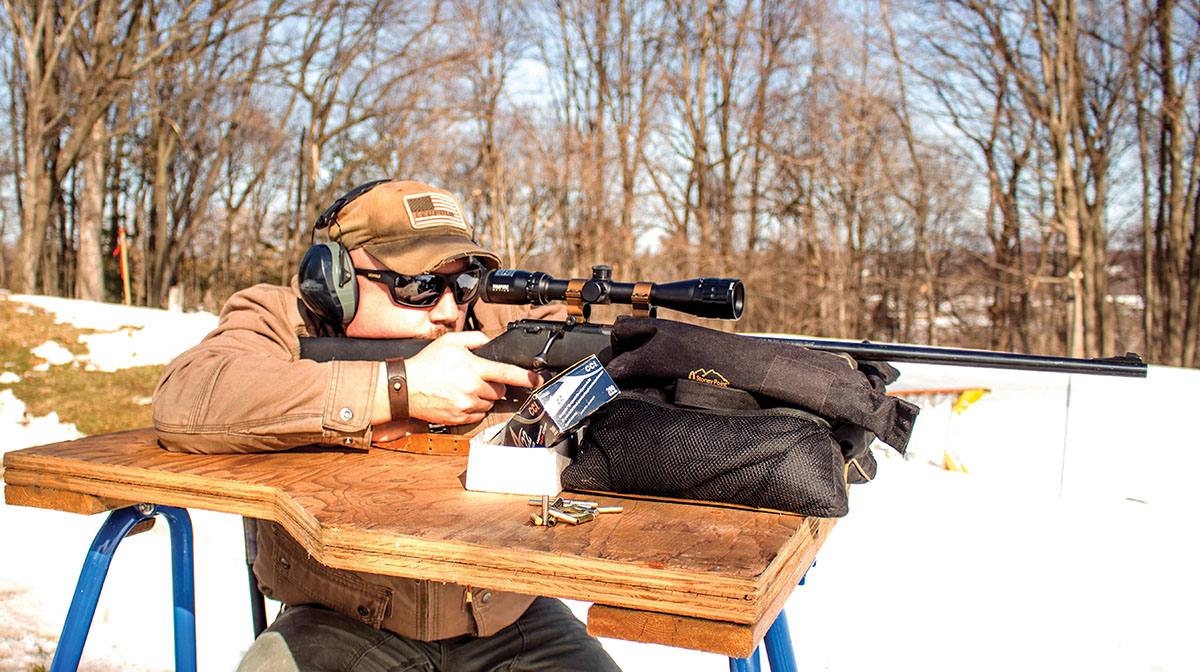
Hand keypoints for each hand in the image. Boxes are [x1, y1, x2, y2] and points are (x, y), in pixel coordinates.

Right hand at [403, 331, 539, 424]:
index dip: (525, 377)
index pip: (507, 373)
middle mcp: (473, 388)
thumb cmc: (426, 364)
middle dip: (493, 384)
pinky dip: (473, 407)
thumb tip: (489, 342)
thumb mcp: (451, 341)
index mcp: (474, 368)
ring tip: (464, 387)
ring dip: (483, 396)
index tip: (537, 379)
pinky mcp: (460, 418)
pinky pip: (477, 414)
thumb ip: (475, 338)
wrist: (405, 387)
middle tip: (476, 377)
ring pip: (489, 403)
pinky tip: (459, 398)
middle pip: (499, 390)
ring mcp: (467, 405)